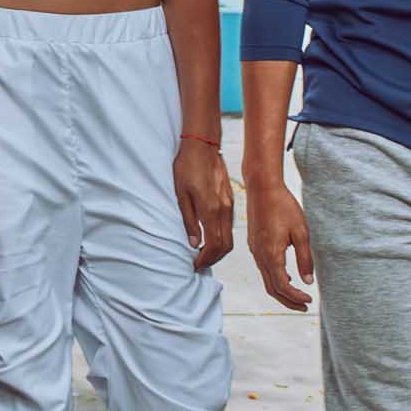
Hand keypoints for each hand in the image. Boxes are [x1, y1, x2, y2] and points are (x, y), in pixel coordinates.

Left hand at [173, 139, 234, 269]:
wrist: (202, 145)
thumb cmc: (187, 167)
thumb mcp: (181, 194)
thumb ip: (188, 219)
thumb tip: (193, 242)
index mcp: (211, 210)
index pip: (213, 245)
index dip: (205, 259)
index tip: (194, 264)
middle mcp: (224, 210)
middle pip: (225, 245)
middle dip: (213, 258)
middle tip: (198, 263)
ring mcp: (229, 204)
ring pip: (229, 236)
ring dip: (218, 249)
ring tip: (202, 252)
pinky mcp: (230, 199)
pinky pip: (229, 225)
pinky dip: (221, 237)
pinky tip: (210, 236)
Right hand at [246, 180, 312, 309]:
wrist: (262, 187)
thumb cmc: (283, 206)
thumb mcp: (301, 232)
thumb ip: (305, 258)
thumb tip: (308, 281)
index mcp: (271, 254)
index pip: (282, 285)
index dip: (296, 296)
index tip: (309, 300)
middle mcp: (259, 255)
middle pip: (271, 288)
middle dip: (288, 301)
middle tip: (304, 306)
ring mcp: (254, 250)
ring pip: (266, 279)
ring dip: (281, 290)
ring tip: (298, 295)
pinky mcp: (254, 244)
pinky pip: (263, 268)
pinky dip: (274, 278)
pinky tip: (286, 276)